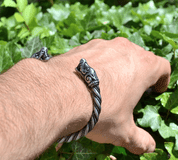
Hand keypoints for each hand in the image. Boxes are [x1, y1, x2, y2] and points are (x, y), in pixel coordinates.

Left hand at [55, 37, 170, 153]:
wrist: (59, 93)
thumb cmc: (97, 110)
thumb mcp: (122, 131)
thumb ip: (138, 140)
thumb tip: (148, 148)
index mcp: (142, 66)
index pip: (162, 67)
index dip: (162, 78)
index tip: (156, 88)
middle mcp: (125, 49)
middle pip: (139, 58)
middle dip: (138, 73)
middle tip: (131, 88)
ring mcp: (103, 45)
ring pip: (117, 54)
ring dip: (116, 67)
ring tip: (107, 85)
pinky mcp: (84, 46)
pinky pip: (96, 54)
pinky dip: (97, 64)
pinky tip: (88, 79)